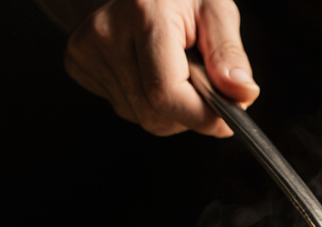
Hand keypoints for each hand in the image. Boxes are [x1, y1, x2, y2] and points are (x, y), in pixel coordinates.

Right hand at [64, 0, 259, 136]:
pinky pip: (123, 107)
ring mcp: (86, 48)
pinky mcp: (77, 62)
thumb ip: (230, 55)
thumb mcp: (216, 11)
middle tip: (202, 85)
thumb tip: (243, 94)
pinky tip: (148, 69)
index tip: (226, 120)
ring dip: (168, 108)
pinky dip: (146, 101)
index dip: (201, 117)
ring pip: (140, 116)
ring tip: (173, 69)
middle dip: (188, 114)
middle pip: (153, 113)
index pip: (167, 93)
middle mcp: (108, 31)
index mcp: (144, 14)